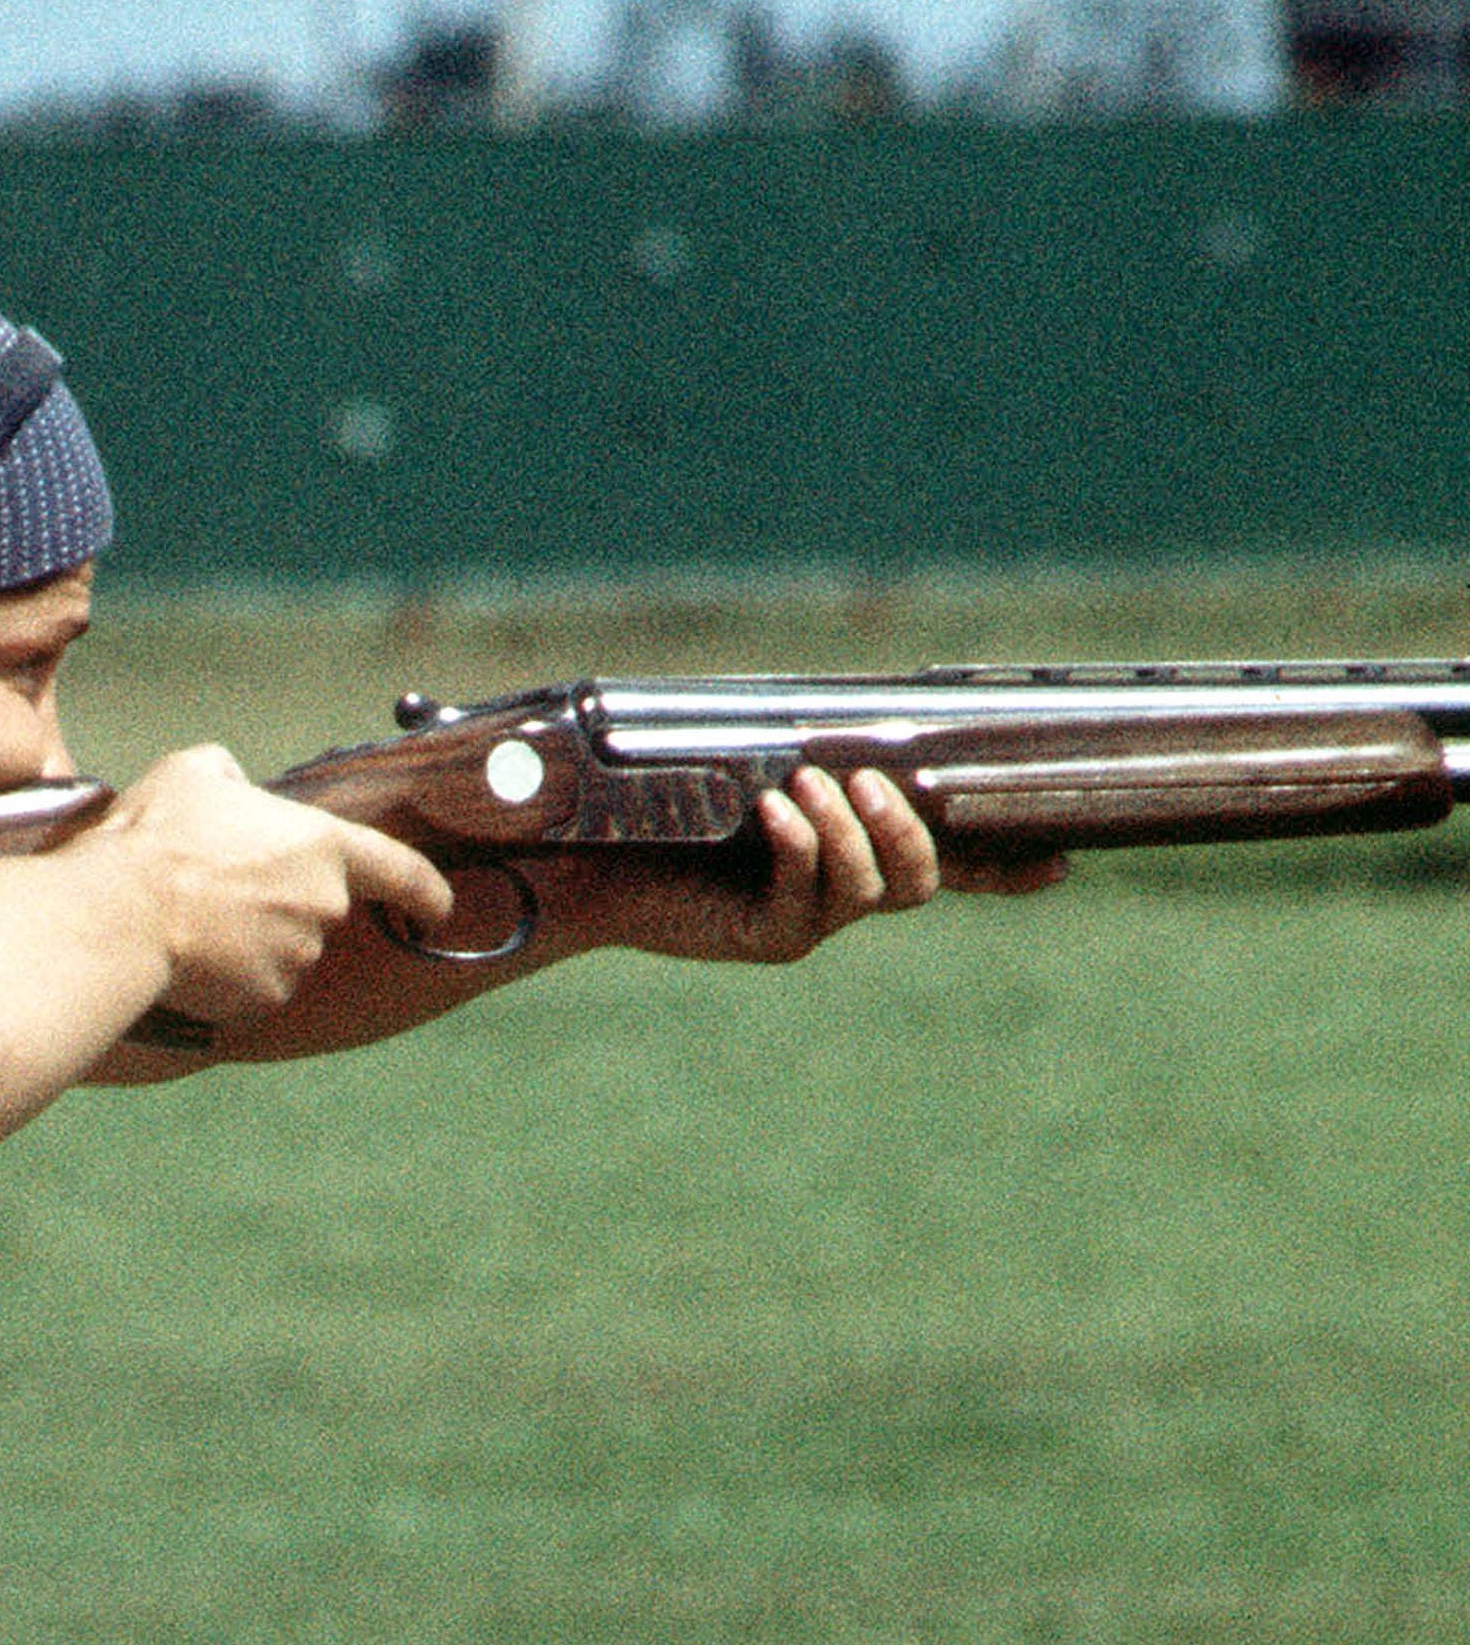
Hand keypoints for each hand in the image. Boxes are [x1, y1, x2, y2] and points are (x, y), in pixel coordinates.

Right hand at [86, 745, 454, 1018]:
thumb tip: (234, 789)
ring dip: (250, 936)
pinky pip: (252, 986)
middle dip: (278, 901)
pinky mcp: (263, 998)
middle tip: (219, 884)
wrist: (124, 912)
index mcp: (321, 846)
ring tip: (191, 914)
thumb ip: (230, 777)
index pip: (398, 869)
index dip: (425, 890)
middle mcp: (323, 906)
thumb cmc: (161, 834)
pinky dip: (227, 974)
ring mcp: (296, 958)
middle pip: (317, 908)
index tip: (439, 909)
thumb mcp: (193, 771)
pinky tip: (188, 951)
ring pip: (283, 949)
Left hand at [571, 766, 1063, 965]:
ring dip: (851, 831)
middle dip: (910, 828)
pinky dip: (802, 848)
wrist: (581, 861)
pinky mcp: (762, 937)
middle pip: (922, 880)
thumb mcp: (737, 769)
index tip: (1062, 864)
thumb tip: (843, 707)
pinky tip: (775, 813)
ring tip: (807, 785)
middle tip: (869, 782)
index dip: (1000, 868)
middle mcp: (834, 895)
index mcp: (842, 854)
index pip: (941, 864)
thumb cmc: (656, 808)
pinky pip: (808, 901)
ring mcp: (803, 922)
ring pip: (873, 890)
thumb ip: (796, 752)